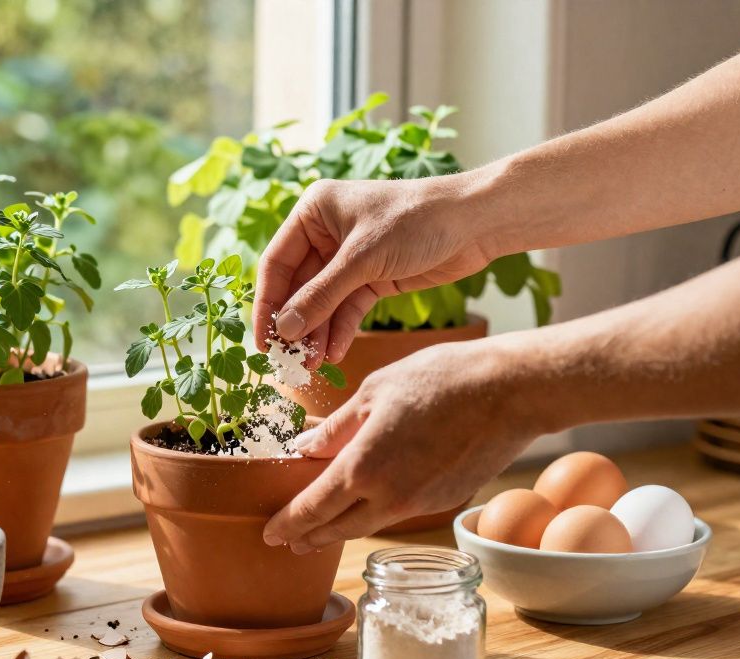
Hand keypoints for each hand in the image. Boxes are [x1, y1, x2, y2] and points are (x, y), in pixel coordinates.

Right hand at [254, 176, 496, 364]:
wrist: (476, 222)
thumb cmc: (417, 220)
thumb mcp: (363, 259)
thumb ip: (321, 296)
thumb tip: (285, 330)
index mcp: (313, 212)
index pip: (276, 263)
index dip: (267, 304)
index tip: (263, 340)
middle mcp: (325, 233)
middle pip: (298, 287)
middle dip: (296, 324)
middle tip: (289, 361)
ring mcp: (348, 257)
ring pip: (322, 302)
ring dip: (316, 333)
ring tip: (312, 365)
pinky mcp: (372, 277)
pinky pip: (346, 309)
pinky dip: (340, 331)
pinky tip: (334, 354)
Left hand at [262, 338, 541, 551]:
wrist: (511, 391)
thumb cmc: (440, 379)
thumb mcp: (374, 392)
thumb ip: (336, 428)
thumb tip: (304, 447)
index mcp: (363, 467)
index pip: (313, 509)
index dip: (288, 524)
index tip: (270, 532)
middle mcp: (389, 497)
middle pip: (338, 529)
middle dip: (309, 536)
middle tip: (289, 540)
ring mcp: (420, 504)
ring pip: (369, 525)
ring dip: (341, 530)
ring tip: (322, 531)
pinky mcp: (445, 502)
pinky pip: (398, 514)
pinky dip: (376, 514)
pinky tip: (369, 504)